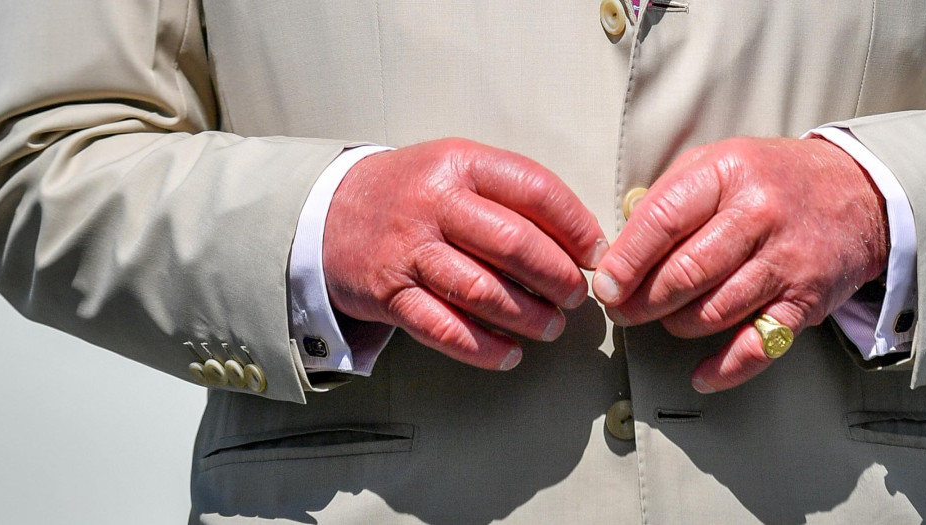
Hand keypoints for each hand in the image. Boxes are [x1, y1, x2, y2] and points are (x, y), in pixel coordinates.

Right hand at [323, 138, 606, 370]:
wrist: (328, 212)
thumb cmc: (413, 193)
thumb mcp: (459, 168)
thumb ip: (514, 193)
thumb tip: (582, 237)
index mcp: (460, 164)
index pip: (535, 190)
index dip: (576, 226)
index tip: (596, 253)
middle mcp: (433, 204)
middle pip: (513, 244)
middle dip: (557, 277)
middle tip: (575, 296)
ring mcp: (408, 251)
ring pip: (482, 291)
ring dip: (528, 316)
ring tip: (550, 326)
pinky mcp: (389, 295)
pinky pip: (444, 329)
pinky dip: (483, 348)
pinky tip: (509, 354)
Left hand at [592, 137, 887, 392]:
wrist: (858, 193)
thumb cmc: (773, 181)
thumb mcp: (718, 164)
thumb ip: (668, 200)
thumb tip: (619, 251)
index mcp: (727, 174)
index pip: (663, 221)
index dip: (626, 261)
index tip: (605, 285)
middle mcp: (759, 215)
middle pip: (685, 273)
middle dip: (643, 302)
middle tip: (624, 311)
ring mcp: (785, 260)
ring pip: (714, 311)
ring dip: (678, 325)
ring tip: (667, 319)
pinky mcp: (806, 301)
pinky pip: (758, 346)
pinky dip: (724, 369)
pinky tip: (701, 374)